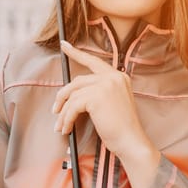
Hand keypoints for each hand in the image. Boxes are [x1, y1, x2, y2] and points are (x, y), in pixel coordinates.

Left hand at [52, 40, 151, 159]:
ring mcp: (105, 85)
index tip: (64, 46)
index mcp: (119, 76)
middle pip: (77, 81)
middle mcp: (113, 77)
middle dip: (63, 96)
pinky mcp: (96, 96)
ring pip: (72, 95)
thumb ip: (100, 91)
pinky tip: (67, 128)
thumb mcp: (114, 103)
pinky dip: (67, 119)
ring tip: (61, 125)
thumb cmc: (122, 128)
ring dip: (63, 112)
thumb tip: (74, 93)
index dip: (76, 53)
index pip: (94, 61)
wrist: (131, 141)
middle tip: (55, 109)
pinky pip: (72, 106)